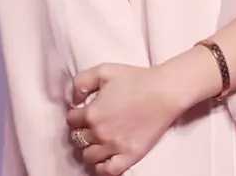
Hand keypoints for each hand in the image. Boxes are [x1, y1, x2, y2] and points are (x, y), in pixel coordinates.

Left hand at [64, 63, 187, 174]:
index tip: (83, 112)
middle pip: (77, 139)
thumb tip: (74, 99)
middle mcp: (100, 132)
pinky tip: (105, 158)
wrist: (165, 91)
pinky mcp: (130, 156)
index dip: (76, 114)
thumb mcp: (104, 70)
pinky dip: (102, 167)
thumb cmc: (136, 78)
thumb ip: (81, 82)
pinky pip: (107, 171)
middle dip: (81, 131)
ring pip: (88, 157)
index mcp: (92, 113)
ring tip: (97, 141)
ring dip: (89, 148)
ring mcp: (115, 147)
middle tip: (91, 126)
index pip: (71, 120)